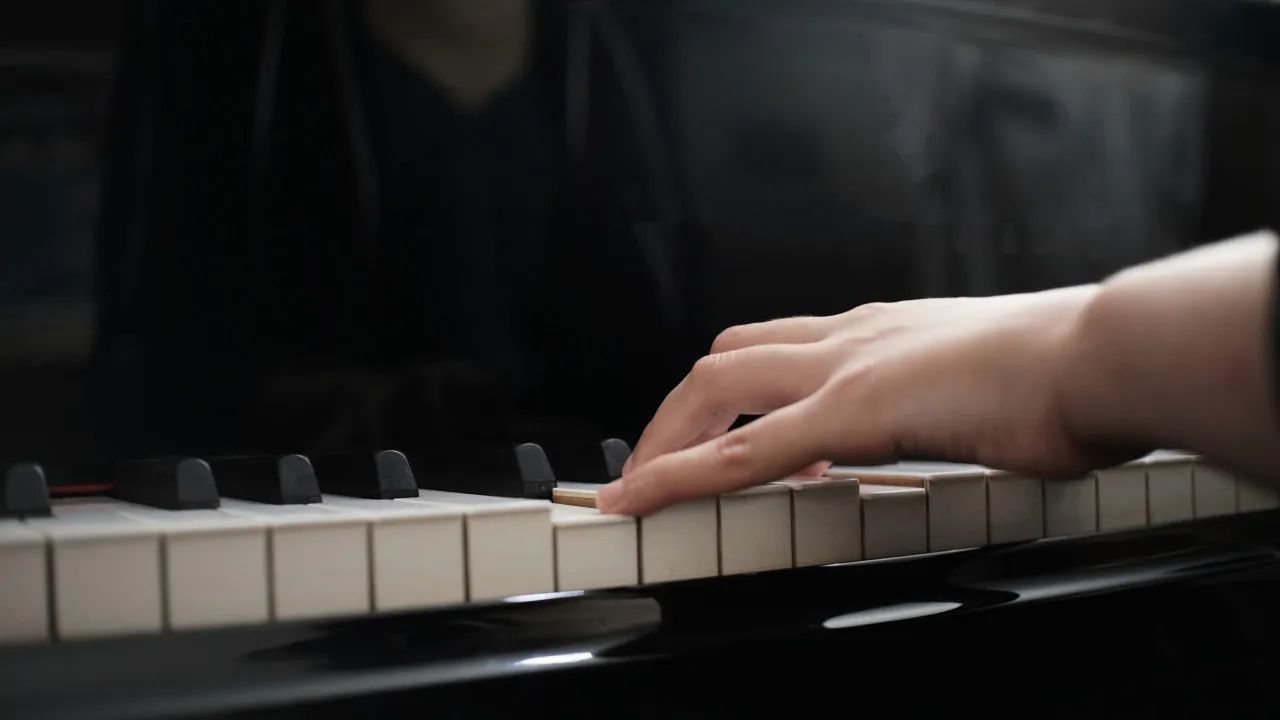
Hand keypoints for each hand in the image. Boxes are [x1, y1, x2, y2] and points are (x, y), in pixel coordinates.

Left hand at [596, 285, 1140, 515]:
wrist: (1105, 354)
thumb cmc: (1069, 371)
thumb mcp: (992, 379)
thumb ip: (956, 396)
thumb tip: (969, 422)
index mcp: (885, 329)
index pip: (780, 346)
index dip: (733, 387)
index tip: (713, 428)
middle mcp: (852, 336)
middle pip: (729, 357)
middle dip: (679, 411)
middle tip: (653, 461)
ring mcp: (846, 368)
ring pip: (717, 387)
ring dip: (666, 436)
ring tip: (636, 486)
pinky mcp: (852, 412)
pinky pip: (742, 448)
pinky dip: (681, 473)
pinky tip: (643, 498)